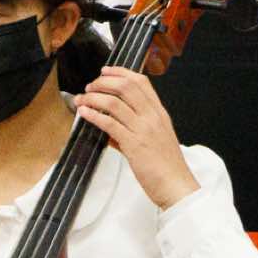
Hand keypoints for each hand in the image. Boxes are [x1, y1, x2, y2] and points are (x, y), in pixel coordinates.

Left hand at [72, 67, 199, 209]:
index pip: (141, 82)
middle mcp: (152, 117)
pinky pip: (109, 123)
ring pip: (114, 102)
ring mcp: (143, 129)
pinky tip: (84, 113)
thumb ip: (133, 131)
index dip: (121, 72)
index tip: (105, 71)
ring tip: (81, 99)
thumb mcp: (155, 140)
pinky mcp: (134, 144)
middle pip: (126, 87)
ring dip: (93, 98)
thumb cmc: (167, 166)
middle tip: (90, 86)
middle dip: (103, 82)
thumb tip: (110, 130)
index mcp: (159, 113)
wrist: (176, 185)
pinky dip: (93, 115)